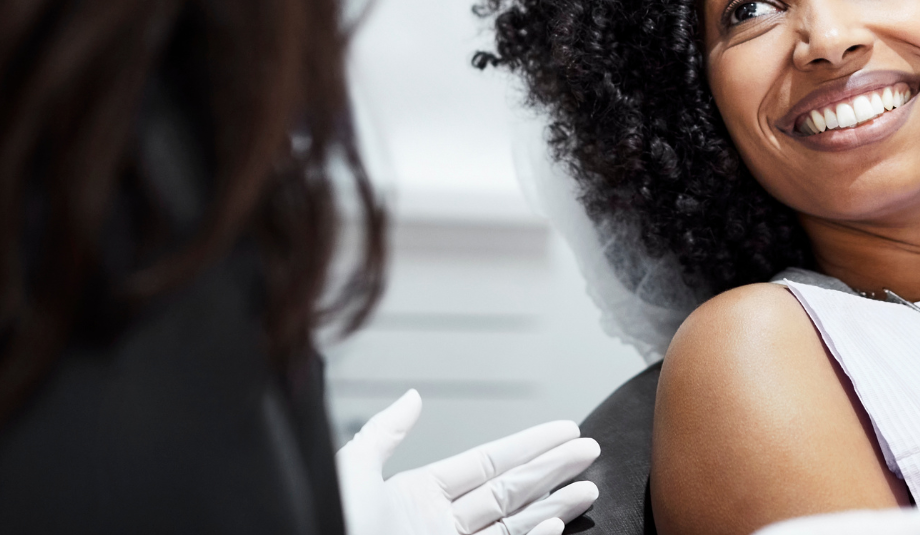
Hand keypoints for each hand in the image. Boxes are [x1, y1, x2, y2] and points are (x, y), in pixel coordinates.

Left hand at [336, 389, 601, 534]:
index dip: (528, 445)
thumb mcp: (352, 474)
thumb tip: (412, 398)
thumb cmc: (332, 527)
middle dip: (552, 468)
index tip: (563, 430)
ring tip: (588, 486)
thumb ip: (384, 434)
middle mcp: (440, 524)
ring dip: (554, 505)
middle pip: (511, 491)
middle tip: (588, 449)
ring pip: (516, 524)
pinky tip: (555, 524)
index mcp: (417, 496)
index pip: (488, 463)